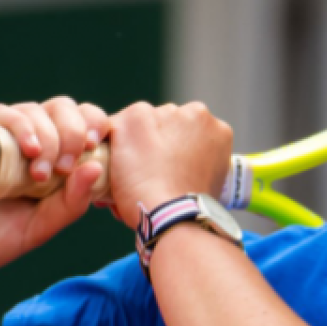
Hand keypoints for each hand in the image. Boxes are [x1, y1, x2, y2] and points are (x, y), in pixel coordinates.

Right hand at [0, 97, 110, 284]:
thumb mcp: (39, 227)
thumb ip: (71, 202)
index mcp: (49, 154)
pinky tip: (28, 150)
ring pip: (33, 110)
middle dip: (73, 131)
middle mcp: (23, 137)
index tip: (94, 149)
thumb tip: (96, 167)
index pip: (81, 121)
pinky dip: (18, 126)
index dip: (94, 126)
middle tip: (67, 165)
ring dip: (47, 135)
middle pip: (62, 108)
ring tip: (43, 172)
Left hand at [105, 102, 232, 227]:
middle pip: (168, 122)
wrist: (173, 212)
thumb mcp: (213, 181)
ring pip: (142, 122)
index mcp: (218, 129)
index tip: (166, 167)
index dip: (176, 150)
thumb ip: (201, 164)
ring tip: (126, 172)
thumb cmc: (191, 207)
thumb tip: (184, 170)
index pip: (191, 132)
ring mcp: (165, 113)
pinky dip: (110, 144)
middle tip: (146, 171)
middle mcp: (194, 113)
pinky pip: (116, 126)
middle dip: (157, 141)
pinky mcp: (136, 117)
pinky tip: (108, 164)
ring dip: (135, 140)